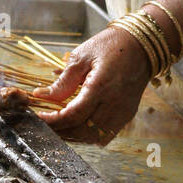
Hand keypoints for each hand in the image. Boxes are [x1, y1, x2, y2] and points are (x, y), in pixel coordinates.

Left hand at [33, 24, 150, 142]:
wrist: (142, 45)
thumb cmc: (112, 46)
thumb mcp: (82, 57)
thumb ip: (63, 81)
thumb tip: (42, 95)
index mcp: (101, 87)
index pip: (73, 115)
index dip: (53, 121)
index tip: (40, 117)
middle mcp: (114, 104)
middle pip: (82, 131)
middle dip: (60, 130)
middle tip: (46, 122)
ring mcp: (122, 112)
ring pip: (93, 137)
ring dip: (74, 135)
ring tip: (60, 125)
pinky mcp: (127, 115)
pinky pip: (105, 135)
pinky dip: (89, 135)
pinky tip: (79, 125)